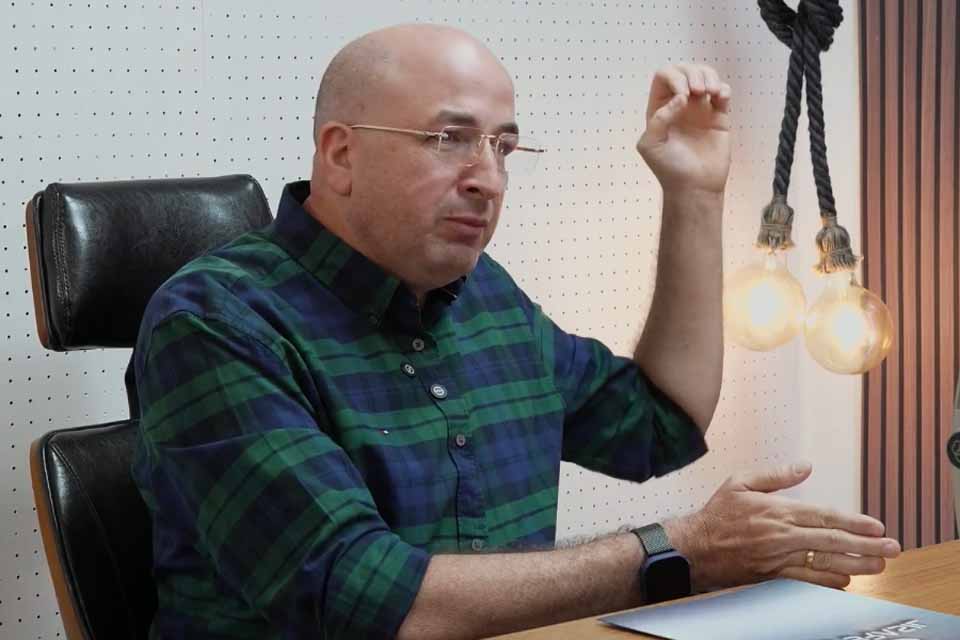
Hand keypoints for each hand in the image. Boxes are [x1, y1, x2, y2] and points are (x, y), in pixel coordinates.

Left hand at [636, 63, 731, 194]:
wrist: (695, 187)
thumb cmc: (669, 169)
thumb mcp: (650, 145)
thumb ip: (658, 118)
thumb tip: (681, 98)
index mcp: (660, 109)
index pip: (664, 77)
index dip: (674, 78)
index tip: (683, 96)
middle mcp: (679, 105)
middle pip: (685, 70)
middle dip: (692, 73)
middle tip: (698, 91)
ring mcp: (700, 109)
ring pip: (705, 76)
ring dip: (709, 76)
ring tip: (710, 92)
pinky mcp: (719, 116)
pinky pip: (723, 92)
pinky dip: (723, 89)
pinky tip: (720, 98)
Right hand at [663, 462, 900, 590]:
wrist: (694, 548)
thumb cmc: (717, 514)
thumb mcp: (740, 482)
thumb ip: (775, 475)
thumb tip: (805, 466)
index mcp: (776, 512)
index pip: (824, 516)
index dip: (853, 522)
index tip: (876, 526)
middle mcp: (781, 537)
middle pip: (832, 542)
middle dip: (866, 546)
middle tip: (891, 548)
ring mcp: (778, 559)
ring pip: (825, 564)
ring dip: (855, 566)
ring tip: (878, 566)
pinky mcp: (773, 576)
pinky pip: (807, 581)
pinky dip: (829, 581)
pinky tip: (846, 580)